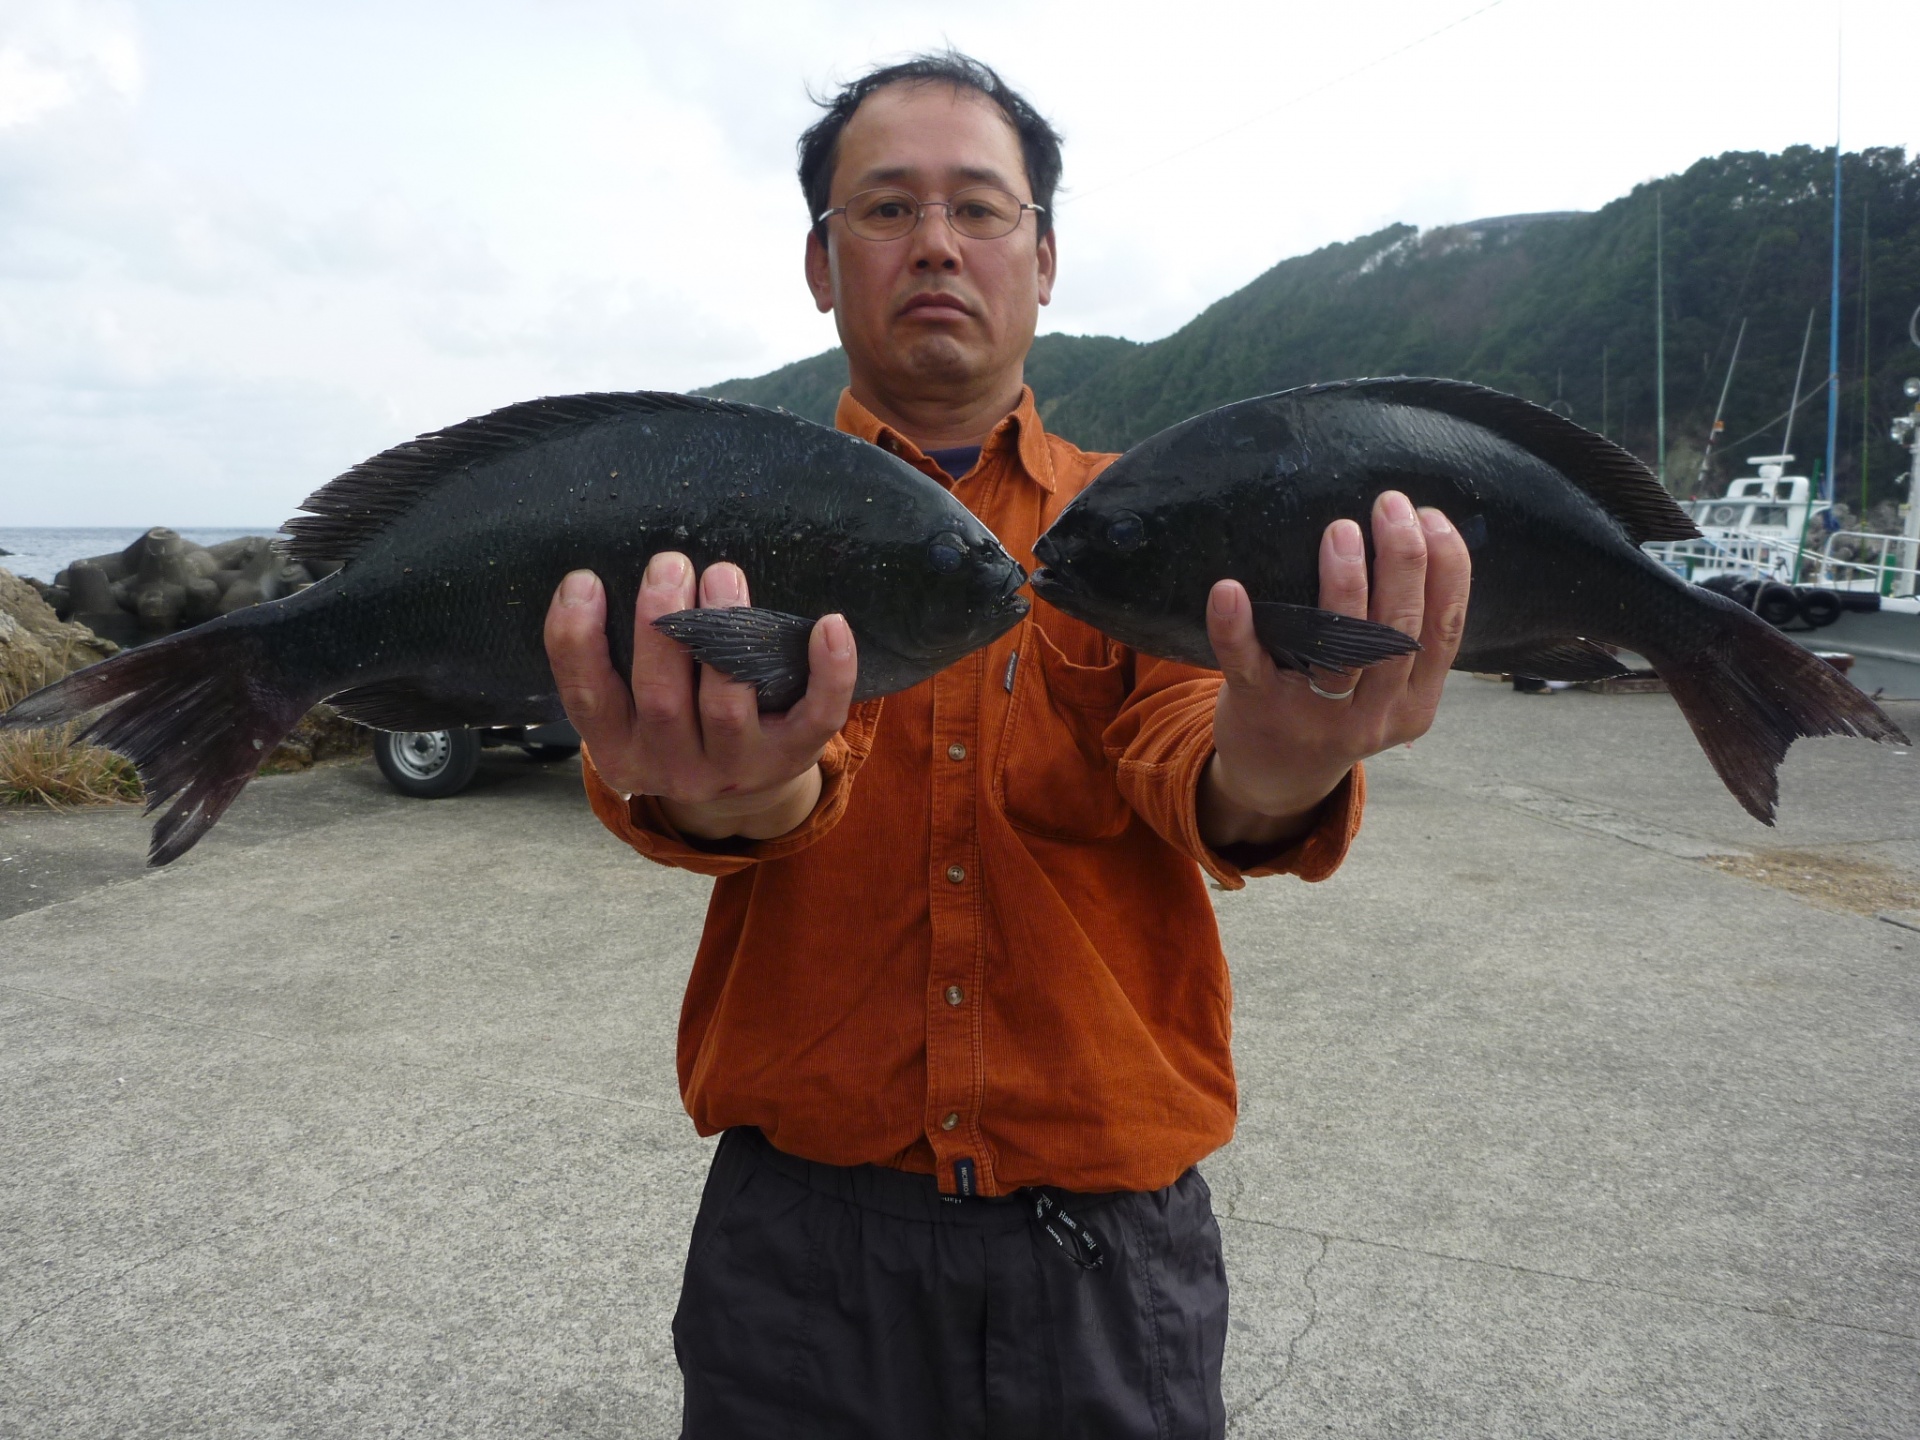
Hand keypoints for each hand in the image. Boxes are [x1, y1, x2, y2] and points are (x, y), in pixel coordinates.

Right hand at [542, 552, 857, 839]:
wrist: (742, 793)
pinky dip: (829, 670)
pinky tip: (829, 625)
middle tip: (668, 564)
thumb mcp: (633, 710)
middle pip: (661, 699)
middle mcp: (673, 768)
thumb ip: (619, 661)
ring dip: (725, 633)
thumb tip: (613, 576)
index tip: (584, 579)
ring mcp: (737, 768)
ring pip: (726, 705)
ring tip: (723, 576)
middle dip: (661, 624)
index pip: (588, 698)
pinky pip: (816, 716)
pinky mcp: (792, 756)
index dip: (576, 639)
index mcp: (621, 751)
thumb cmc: (681, 722)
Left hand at [1198, 490, 1470, 849]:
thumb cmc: (1335, 712)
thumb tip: (1416, 540)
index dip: (1447, 569)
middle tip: (1390, 504)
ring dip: (1343, 585)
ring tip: (1342, 530)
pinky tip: (1229, 589)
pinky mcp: (1258, 710)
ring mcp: (1315, 716)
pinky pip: (1247, 665)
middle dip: (1401, 560)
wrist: (1274, 780)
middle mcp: (1372, 714)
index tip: (1431, 516)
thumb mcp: (1388, 692)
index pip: (1445, 630)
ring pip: (1337, 649)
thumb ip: (1403, 639)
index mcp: (1415, 703)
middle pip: (1396, 632)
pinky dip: (1235, 627)